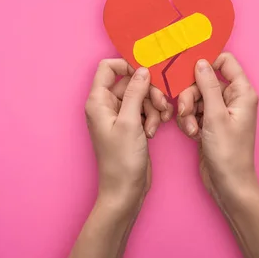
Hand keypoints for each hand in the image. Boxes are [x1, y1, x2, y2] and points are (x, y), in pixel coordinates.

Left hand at [85, 59, 172, 208]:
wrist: (125, 191)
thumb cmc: (121, 160)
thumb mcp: (130, 122)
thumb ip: (136, 92)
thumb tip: (143, 69)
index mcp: (98, 101)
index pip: (108, 67)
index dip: (128, 66)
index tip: (147, 74)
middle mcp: (107, 105)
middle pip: (130, 82)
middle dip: (148, 91)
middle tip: (160, 104)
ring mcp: (119, 116)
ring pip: (141, 96)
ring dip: (153, 106)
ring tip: (158, 122)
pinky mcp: (131, 126)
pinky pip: (144, 110)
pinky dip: (153, 116)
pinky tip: (155, 130)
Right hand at [176, 53, 258, 257]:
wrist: (228, 184)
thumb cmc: (228, 153)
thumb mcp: (215, 116)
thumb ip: (207, 86)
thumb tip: (200, 62)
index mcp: (242, 92)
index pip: (225, 62)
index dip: (206, 64)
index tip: (188, 72)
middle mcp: (234, 99)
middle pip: (205, 81)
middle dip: (191, 95)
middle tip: (185, 110)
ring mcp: (222, 112)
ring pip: (197, 97)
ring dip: (188, 111)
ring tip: (191, 128)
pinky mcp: (212, 123)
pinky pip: (195, 112)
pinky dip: (190, 121)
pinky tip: (193, 135)